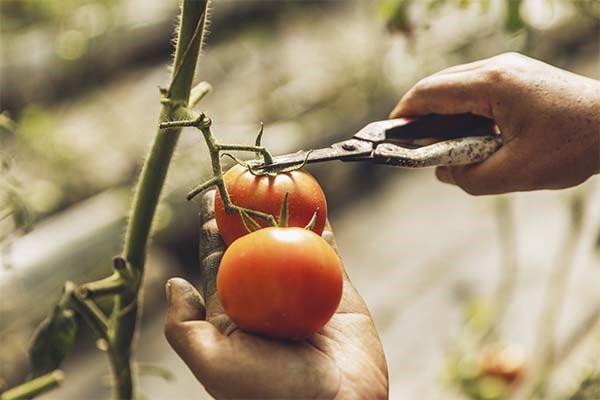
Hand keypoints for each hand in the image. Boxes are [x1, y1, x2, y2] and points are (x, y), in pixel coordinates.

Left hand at [164, 191, 387, 398]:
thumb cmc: (269, 393)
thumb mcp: (213, 364)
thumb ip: (186, 328)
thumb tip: (173, 283)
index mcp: (234, 310)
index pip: (218, 258)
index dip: (213, 226)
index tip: (212, 194)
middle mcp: (266, 296)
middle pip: (253, 242)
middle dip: (247, 210)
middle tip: (245, 176)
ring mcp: (303, 289)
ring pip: (290, 240)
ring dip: (284, 210)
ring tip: (277, 178)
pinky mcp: (337, 288)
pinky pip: (328, 248)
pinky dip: (322, 222)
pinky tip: (315, 199)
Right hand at [390, 52, 599, 194]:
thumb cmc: (574, 145)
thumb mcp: (515, 173)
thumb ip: (469, 177)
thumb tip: (442, 172)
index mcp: (492, 85)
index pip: (430, 93)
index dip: (404, 114)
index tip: (390, 135)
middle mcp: (497, 67)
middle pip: (439, 85)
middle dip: (420, 114)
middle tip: (414, 145)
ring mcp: (509, 68)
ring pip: (456, 85)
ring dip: (443, 113)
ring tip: (443, 144)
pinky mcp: (518, 76)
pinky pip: (476, 88)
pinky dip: (463, 110)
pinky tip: (470, 134)